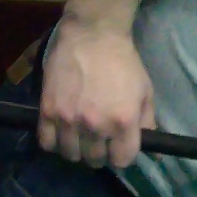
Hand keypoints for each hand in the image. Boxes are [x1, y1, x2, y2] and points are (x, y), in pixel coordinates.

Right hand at [39, 18, 155, 168]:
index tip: (118, 149)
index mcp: (123, 121)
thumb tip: (150, 148)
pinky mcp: (48, 111)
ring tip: (80, 139)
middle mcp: (96, 125)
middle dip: (100, 155)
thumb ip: (147, 122)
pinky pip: (46, 142)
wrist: (93, 36)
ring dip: (77, 151)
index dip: (121, 157)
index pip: (121, 160)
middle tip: (99, 143)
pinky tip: (61, 134)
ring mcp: (69, 120)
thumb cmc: (124, 63)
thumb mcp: (145, 92)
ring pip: (71, 155)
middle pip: (95, 160)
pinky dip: (54, 143)